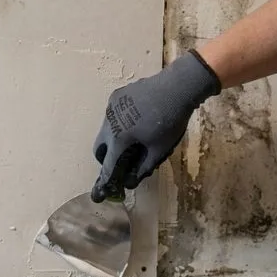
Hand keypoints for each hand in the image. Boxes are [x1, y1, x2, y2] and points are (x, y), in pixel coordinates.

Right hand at [90, 51, 220, 202]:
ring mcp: (111, 107)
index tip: (103, 190)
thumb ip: (143, 167)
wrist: (177, 86)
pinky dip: (118, 123)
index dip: (106, 178)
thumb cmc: (170, 120)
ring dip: (112, 139)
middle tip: (118, 162)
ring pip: (104, 130)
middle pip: (99, 147)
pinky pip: (111, 114)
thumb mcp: (159, 148)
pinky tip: (136, 120)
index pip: (108, 164)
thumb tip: (132, 181)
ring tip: (132, 138)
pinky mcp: (116, 95)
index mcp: (119, 137)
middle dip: (106, 158)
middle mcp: (109, 122)